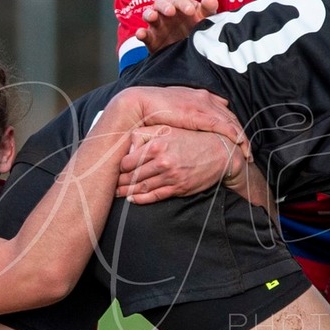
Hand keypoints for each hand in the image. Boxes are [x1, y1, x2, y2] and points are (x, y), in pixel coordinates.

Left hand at [117, 125, 242, 203]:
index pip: (129, 160)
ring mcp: (170, 176)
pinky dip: (141, 199)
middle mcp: (162, 161)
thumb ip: (145, 135)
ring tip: (117, 193)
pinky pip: (155, 196)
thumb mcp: (169, 129)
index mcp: (157, 145)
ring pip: (141, 187)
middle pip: (132, 175)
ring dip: (127, 192)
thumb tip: (128, 148)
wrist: (219, 152)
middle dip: (120, 181)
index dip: (119, 166)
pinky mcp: (178, 188)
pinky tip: (133, 199)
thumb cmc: (191, 138)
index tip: (115, 168)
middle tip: (110, 184)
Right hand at [127, 86, 248, 157]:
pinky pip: (225, 126)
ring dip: (242, 139)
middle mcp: (206, 99)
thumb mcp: (174, 110)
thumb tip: (192, 123)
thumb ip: (186, 114)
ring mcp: (205, 105)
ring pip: (232, 123)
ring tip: (247, 154)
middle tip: (248, 150)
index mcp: (200, 96)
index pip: (223, 111)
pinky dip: (236, 136)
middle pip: (231, 118)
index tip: (239, 139)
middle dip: (242, 134)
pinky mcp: (202, 115)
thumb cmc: (154, 108)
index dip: (232, 125)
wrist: (142, 103)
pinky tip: (241, 146)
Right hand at [134, 0, 219, 53]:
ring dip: (150, 14)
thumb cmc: (198, 30)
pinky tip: (141, 34)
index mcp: (181, 6)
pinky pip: (144, 34)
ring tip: (152, 17)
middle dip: (165, 6)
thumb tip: (211, 1)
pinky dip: (141, 33)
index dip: (184, 4)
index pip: (180, 0)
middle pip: (161, 3)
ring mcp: (158, 25)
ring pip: (149, 14)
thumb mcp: (206, 20)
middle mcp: (167, 13)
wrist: (190, 53)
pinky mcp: (151, 39)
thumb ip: (208, 10)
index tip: (190, 11)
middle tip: (171, 12)